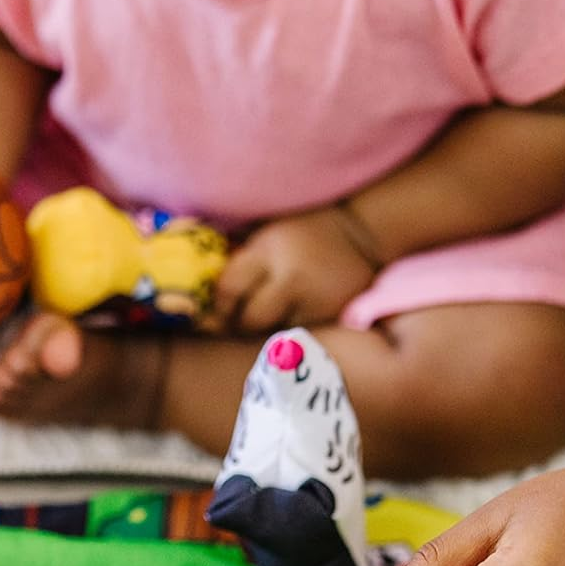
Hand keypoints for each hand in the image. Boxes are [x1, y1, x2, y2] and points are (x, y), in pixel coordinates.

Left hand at [213, 206, 376, 332]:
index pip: (229, 290)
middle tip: (237, 326)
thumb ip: (240, 261)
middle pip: (250, 319)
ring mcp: (315, 298)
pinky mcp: (333, 314)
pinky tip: (294, 318)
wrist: (362, 233)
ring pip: (275, 332)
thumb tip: (202, 296)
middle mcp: (292, 275)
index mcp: (269, 248)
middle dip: (239, 326)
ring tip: (269, 319)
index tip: (216, 315)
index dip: (218, 309)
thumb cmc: (304, 232)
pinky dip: (292, 331)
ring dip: (267, 331)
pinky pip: (301, 333)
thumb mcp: (267, 235)